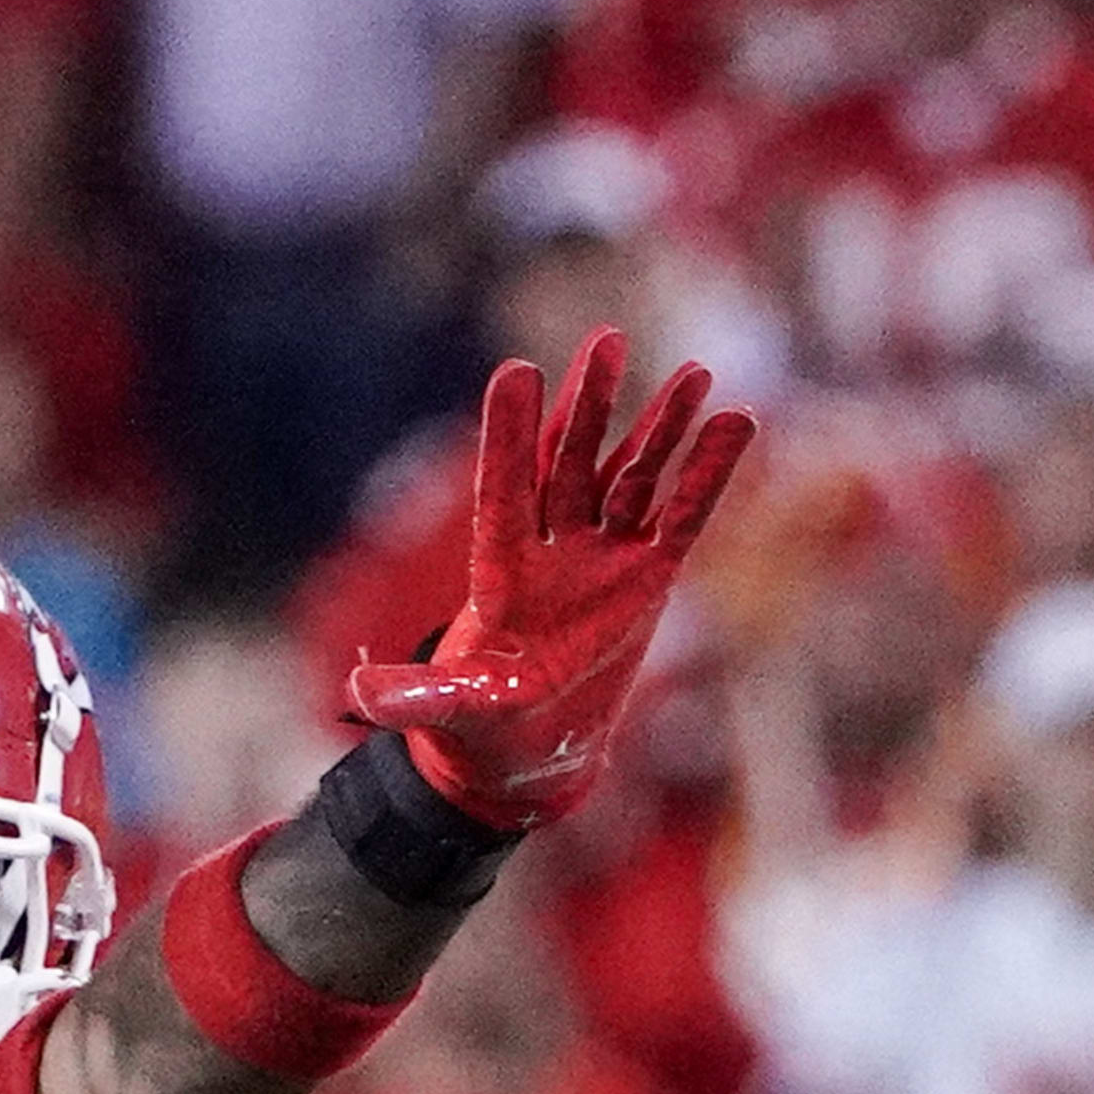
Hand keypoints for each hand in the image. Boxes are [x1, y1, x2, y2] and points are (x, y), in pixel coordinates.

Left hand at [346, 329, 755, 829]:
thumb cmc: (478, 727)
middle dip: (591, 406)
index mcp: (500, 571)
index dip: (511, 435)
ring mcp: (602, 559)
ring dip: (660, 429)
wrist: (526, 752)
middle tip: (606, 341)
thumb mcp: (448, 711)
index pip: (504, 490)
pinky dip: (708, 475)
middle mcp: (552, 550)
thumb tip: (358, 691)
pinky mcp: (647, 578)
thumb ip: (412, 697)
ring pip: (633, 479)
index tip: (516, 369)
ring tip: (692, 372)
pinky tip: (736, 422)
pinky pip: (684, 517)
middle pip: (571, 465)